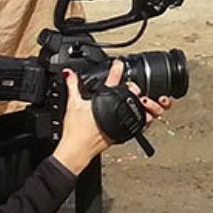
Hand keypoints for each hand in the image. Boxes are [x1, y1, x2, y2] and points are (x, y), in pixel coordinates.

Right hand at [54, 63, 173, 173]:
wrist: (78, 149)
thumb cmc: (76, 131)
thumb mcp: (73, 104)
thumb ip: (72, 86)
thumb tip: (69, 74)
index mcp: (106, 99)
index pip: (113, 79)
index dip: (117, 69)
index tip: (119, 63)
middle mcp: (117, 109)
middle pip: (132, 92)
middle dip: (132, 86)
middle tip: (129, 84)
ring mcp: (124, 120)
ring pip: (142, 108)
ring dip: (143, 101)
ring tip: (138, 98)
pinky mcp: (126, 130)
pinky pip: (141, 122)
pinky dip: (143, 116)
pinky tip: (140, 113)